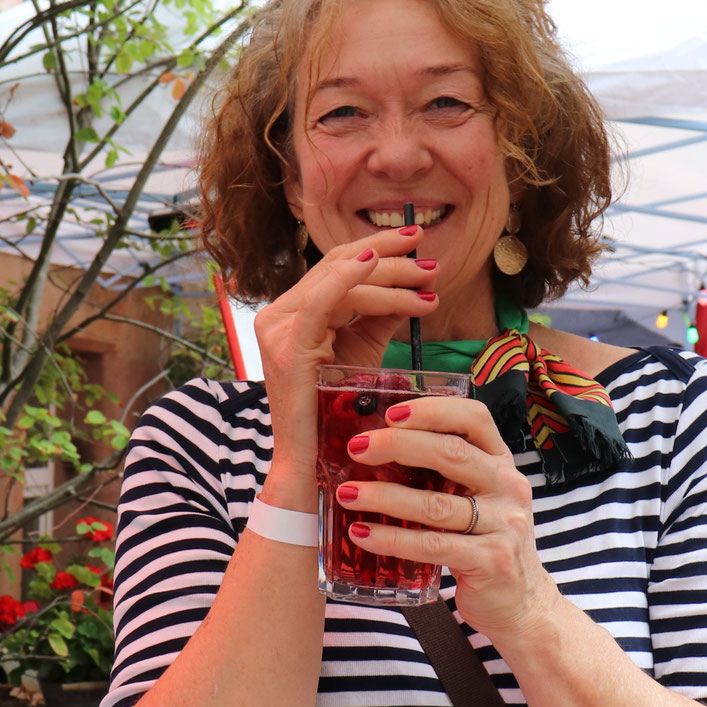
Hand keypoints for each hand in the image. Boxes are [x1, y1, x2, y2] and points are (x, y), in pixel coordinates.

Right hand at [252, 227, 439, 503]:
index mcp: (293, 314)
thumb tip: (415, 285)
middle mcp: (278, 315)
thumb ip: (380, 318)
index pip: (336, 267)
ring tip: (427, 279)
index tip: (417, 242)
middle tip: (429, 256)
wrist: (313, 464)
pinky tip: (375, 263)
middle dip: (389, 256)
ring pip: (338, 280)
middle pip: (337, 266)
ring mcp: (277, 328)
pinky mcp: (287, 346)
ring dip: (388, 275)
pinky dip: (349, 278)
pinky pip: (320, 300)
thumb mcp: (362, 353)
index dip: (377, 248)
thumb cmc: (336, 413)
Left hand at [334, 395, 563, 650]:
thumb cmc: (486, 541)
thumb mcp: (478, 498)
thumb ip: (446, 473)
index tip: (390, 413)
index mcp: (501, 462)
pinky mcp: (490, 561)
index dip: (432, 409)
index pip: (474, 418)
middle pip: (450, 454)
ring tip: (347, 494)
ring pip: (435, 504)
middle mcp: (508, 488)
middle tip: (357, 448)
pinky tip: (362, 533)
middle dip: (398, 446)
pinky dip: (392, 539)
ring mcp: (504, 525)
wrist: (521, 601)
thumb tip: (377, 448)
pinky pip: (431, 545)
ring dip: (384, 496)